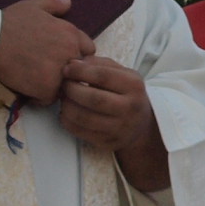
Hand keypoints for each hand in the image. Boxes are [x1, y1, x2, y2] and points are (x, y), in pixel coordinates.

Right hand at [0, 0, 93, 105]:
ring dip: (55, 86)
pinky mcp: (47, 88)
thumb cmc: (9, 22)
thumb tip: (68, 3)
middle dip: (67, 72)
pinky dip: (40, 97)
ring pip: (66, 86)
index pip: (88, 50)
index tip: (61, 57)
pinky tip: (29, 89)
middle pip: (79, 70)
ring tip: (37, 81)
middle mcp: (71, 52)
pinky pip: (50, 99)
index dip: (75, 55)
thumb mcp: (33, 6)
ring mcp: (60, 72)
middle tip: (47, 71)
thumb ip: (54, 5)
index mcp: (71, 34)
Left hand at [60, 56, 169, 190]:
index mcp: (134, 86)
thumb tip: (72, 64)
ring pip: (84, 117)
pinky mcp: (108, 142)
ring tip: (64, 98)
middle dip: (71, 89)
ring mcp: (120, 128)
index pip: (103, 76)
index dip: (80, 71)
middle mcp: (130, 108)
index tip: (67, 69)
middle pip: (93, 99)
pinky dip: (66, 120)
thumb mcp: (122, 74)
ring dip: (66, 106)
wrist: (141, 124)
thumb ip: (99, 65)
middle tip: (63, 85)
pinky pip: (79, 132)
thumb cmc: (126, 93)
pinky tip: (67, 112)